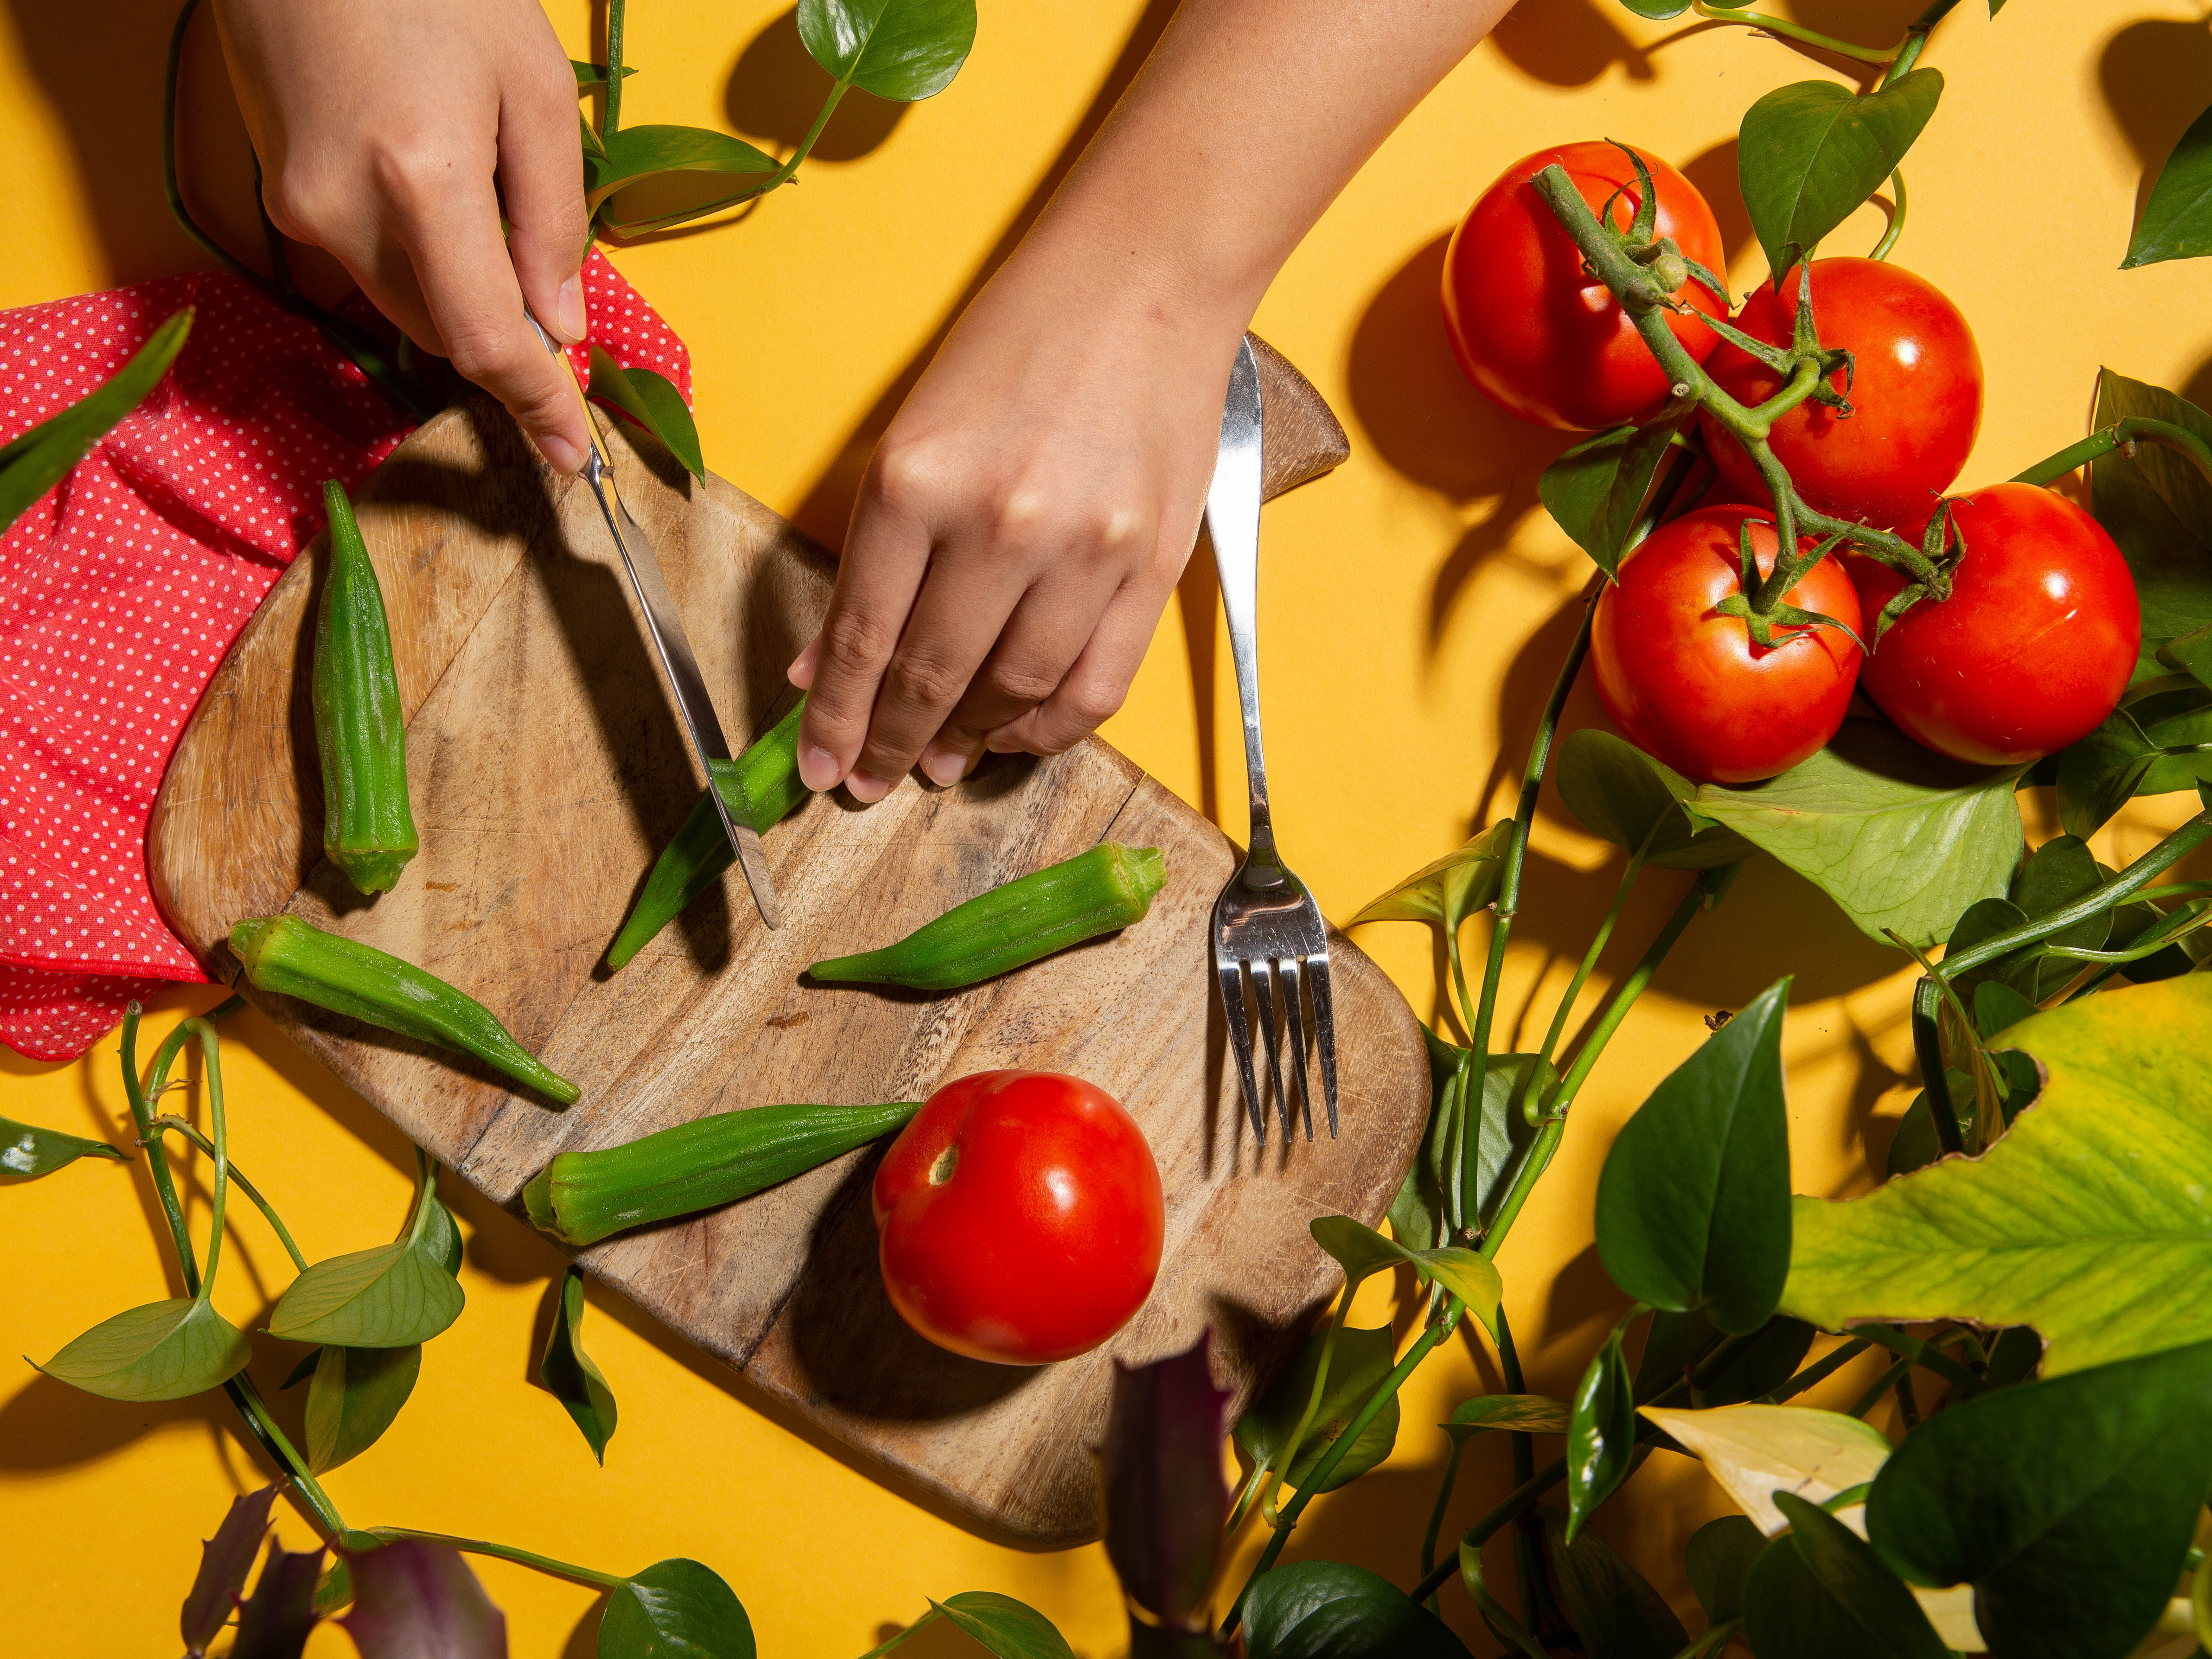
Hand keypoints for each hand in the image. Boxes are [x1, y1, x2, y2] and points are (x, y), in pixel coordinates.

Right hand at [210, 0, 592, 470]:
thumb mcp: (534, 89)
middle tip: (556, 317)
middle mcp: (347, 212)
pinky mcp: (279, 197)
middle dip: (505, 340)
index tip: (571, 453)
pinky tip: (437, 191)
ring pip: (405, 303)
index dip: (535, 403)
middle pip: (444, 331)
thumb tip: (561, 325)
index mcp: (421, 180)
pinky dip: (418, 258)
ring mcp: (300, 209)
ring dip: (461, 295)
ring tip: (494, 224)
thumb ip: (554, 218)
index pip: (483, 340)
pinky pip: (368, 262)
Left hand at [789, 254, 1241, 799]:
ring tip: (942, 760)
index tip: (821, 765)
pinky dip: (1051, 727)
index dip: (836, 717)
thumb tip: (825, 665)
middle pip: (932, 676)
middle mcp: (999, 524)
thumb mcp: (913, 430)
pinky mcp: (1151, 566)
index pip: (863, 636)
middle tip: (874, 781)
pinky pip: (1096, 685)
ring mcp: (1084, 551)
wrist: (1145, 280)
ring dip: (971, 740)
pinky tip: (1017, 734)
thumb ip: (871, 552)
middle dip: (893, 743)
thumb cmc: (1016, 342)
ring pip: (1015, 692)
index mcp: (917, 481)